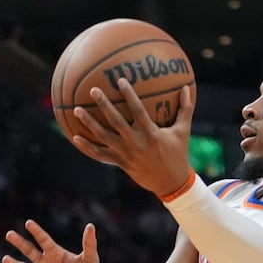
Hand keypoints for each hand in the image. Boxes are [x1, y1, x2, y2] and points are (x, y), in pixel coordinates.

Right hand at [3, 220, 101, 262]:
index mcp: (55, 253)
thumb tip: (90, 226)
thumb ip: (89, 244)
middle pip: (29, 250)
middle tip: (9, 234)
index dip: (36, 231)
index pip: (44, 240)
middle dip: (19, 242)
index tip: (28, 223)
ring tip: (5, 259)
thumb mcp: (91, 259)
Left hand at [71, 78, 196, 196]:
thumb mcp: (183, 131)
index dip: (129, 95)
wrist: (170, 182)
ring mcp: (125, 154)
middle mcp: (135, 142)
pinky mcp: (119, 162)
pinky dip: (86, 147)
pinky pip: (99, 154)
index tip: (120, 80)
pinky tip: (75, 136)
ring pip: (103, 137)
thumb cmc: (177, 153)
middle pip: (115, 121)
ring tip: (76, 109)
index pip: (137, 110)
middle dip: (104, 105)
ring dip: (89, 123)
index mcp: (151, 133)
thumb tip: (187, 87)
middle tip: (93, 90)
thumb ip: (186, 108)